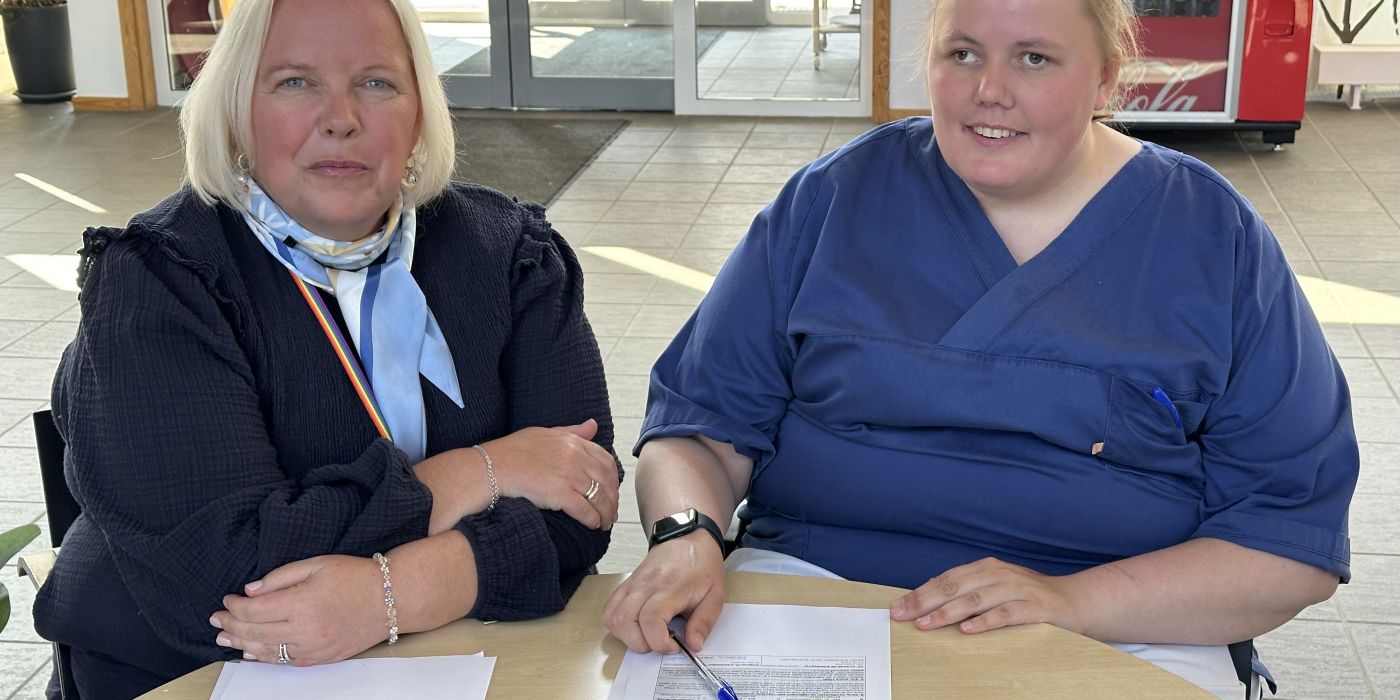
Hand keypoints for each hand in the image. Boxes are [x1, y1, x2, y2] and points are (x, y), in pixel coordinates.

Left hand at [210, 555, 386, 665]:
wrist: (391, 598)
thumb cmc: (355, 576)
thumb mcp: (317, 564)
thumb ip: (280, 577)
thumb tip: (250, 591)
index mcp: (301, 603)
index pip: (253, 610)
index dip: (234, 607)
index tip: (226, 600)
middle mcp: (305, 630)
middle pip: (255, 632)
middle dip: (231, 626)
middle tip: (216, 621)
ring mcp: (313, 647)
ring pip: (267, 651)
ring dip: (242, 645)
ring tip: (225, 639)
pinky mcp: (322, 657)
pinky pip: (286, 661)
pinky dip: (265, 658)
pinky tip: (253, 652)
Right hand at [483, 419, 619, 529]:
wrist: (493, 467)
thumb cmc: (514, 451)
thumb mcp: (545, 433)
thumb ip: (572, 431)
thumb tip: (594, 425)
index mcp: (573, 442)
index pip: (606, 460)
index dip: (613, 479)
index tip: (612, 490)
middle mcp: (575, 457)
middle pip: (606, 481)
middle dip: (612, 499)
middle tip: (611, 512)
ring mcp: (569, 475)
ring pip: (599, 497)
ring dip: (606, 513)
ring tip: (605, 523)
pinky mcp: (560, 494)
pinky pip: (585, 510)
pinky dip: (592, 519)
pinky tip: (593, 525)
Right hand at [602, 531, 725, 652]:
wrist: (688, 539)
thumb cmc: (702, 566)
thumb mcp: (715, 595)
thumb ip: (704, 622)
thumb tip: (693, 645)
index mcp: (670, 586)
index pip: (650, 619)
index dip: (659, 641)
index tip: (674, 646)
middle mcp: (645, 584)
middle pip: (624, 621)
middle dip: (641, 643)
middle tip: (660, 642)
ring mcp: (632, 583)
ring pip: (612, 617)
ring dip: (626, 636)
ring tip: (648, 635)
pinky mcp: (625, 584)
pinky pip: (609, 609)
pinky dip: (618, 625)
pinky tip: (636, 626)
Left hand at [890, 557, 1083, 634]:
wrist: (1075, 601)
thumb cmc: (1027, 599)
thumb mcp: (996, 590)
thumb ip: (969, 594)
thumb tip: (928, 606)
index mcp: (985, 568)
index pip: (945, 580)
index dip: (919, 593)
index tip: (898, 608)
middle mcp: (998, 574)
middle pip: (954, 587)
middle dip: (924, 602)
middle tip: (903, 616)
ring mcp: (1017, 588)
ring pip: (975, 599)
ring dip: (947, 613)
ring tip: (927, 624)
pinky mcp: (1034, 606)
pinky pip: (1005, 614)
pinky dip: (985, 621)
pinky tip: (968, 630)